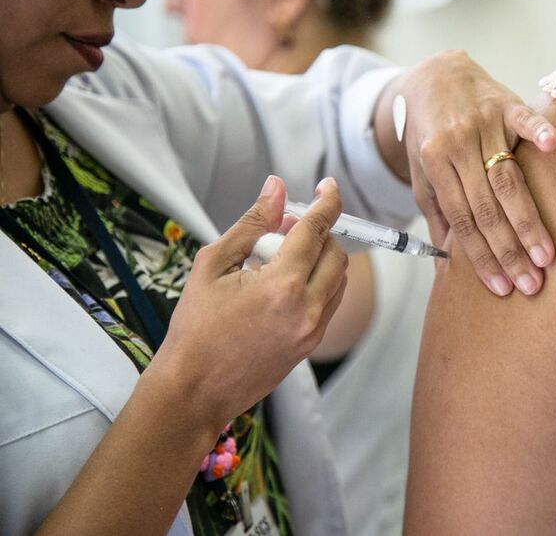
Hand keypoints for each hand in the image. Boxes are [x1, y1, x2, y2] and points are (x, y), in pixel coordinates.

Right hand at [149, 176, 347, 431]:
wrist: (195, 390)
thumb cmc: (195, 328)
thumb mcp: (213, 264)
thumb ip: (252, 224)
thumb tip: (276, 188)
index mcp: (282, 285)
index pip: (318, 229)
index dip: (327, 201)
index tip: (327, 186)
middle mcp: (307, 308)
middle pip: (336, 253)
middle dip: (318, 233)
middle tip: (284, 229)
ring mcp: (313, 330)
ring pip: (338, 279)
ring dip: (320, 259)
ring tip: (278, 259)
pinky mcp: (312, 345)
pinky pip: (329, 302)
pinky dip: (317, 284)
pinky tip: (282, 285)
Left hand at [388, 50, 555, 296]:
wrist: (434, 76)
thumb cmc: (430, 133)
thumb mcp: (423, 174)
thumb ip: (437, 213)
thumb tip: (444, 263)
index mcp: (435, 165)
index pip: (461, 220)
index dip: (481, 256)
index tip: (500, 287)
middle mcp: (457, 144)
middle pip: (486, 207)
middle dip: (508, 250)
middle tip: (530, 283)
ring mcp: (483, 123)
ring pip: (507, 178)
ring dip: (527, 219)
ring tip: (546, 254)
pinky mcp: (505, 102)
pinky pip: (524, 119)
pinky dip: (537, 130)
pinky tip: (552, 146)